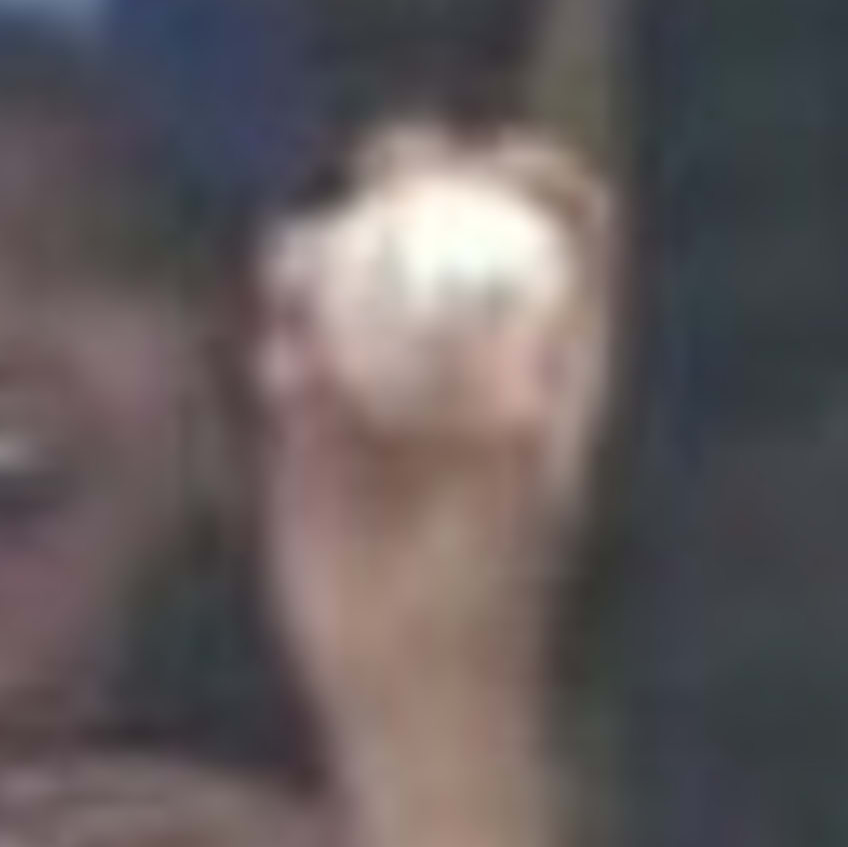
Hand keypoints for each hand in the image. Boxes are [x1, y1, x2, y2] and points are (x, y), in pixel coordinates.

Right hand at [257, 128, 614, 753]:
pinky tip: (286, 368)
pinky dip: (286, 339)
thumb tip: (502, 307)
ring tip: (302, 265)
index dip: (542, 182)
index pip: (561, 243)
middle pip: (443, 223)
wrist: (407, 686)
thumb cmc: (483, 606)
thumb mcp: (506, 494)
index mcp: (543, 370)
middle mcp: (465, 357)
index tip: (508, 160)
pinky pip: (292, 344)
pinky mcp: (314, 421)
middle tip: (389, 162)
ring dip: (323, 243)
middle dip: (415, 171)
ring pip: (353, 268)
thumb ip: (503, 399)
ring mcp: (386, 380)